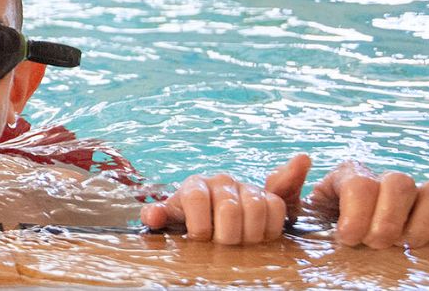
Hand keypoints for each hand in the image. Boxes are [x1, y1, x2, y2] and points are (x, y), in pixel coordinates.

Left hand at [141, 173, 286, 244]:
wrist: (214, 213)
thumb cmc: (190, 218)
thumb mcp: (172, 218)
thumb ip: (159, 216)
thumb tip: (152, 216)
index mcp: (195, 185)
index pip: (196, 198)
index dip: (199, 224)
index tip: (199, 239)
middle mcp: (221, 181)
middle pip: (229, 208)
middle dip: (226, 235)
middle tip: (223, 246)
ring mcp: (246, 187)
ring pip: (255, 207)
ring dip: (249, 234)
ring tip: (241, 244)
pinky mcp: (268, 195)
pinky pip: (276, 207)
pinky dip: (270, 227)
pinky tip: (259, 238)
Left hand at [268, 154, 428, 247]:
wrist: (338, 239)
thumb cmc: (317, 223)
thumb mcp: (293, 208)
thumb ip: (282, 186)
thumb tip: (303, 159)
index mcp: (350, 175)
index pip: (360, 183)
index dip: (356, 214)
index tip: (346, 238)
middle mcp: (385, 180)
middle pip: (399, 183)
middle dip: (387, 220)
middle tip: (374, 243)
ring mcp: (415, 195)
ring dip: (421, 222)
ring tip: (403, 243)